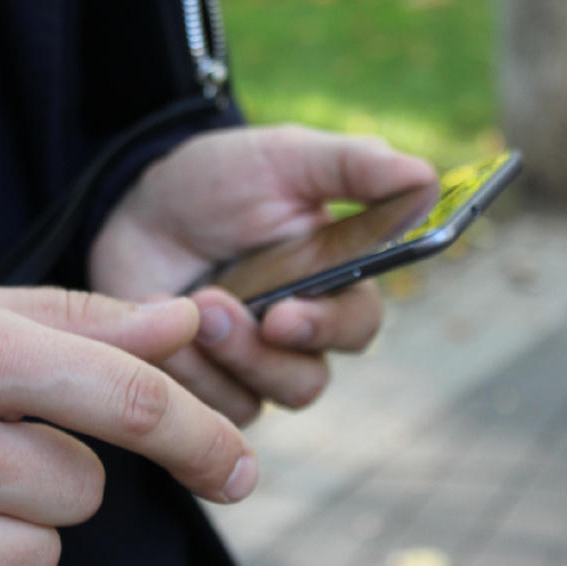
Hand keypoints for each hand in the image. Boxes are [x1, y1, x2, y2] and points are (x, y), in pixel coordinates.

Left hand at [89, 125, 436, 424]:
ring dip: (218, 358)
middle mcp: (297, 333)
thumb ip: (356, 168)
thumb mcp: (286, 158)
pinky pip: (205, 407)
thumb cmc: (221, 179)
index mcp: (333, 282)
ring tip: (184, 304)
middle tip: (214, 309)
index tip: (284, 316)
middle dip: (258, 353)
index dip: (327, 330)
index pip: (358, 327)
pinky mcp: (203, 383)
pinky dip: (180, 369)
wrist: (138, 203)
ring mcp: (248, 364)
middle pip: (306, 380)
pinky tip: (153, 324)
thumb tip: (428, 181)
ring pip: (256, 401)